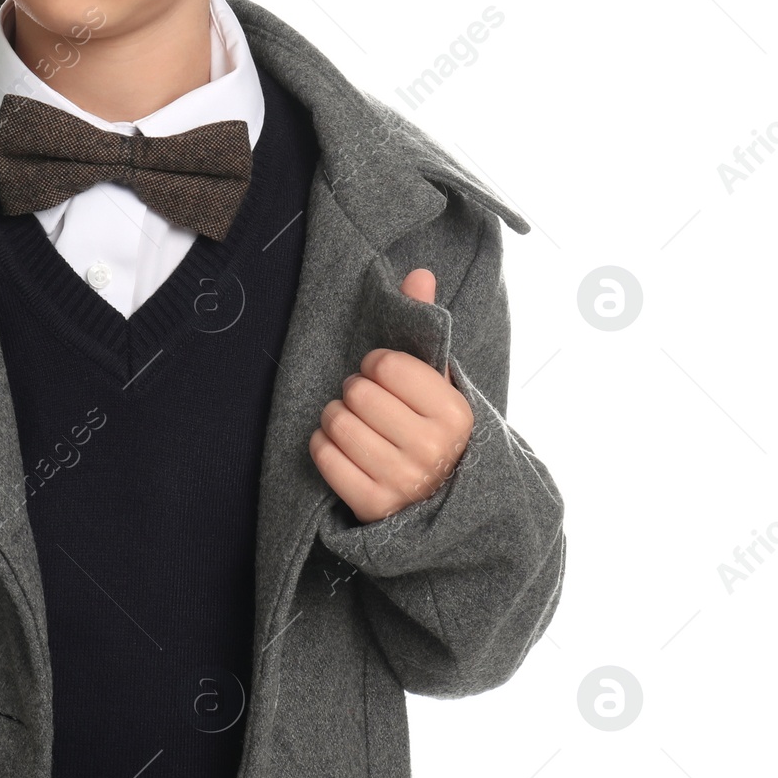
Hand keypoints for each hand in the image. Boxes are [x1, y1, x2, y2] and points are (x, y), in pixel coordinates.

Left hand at [308, 268, 473, 523]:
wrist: (438, 501)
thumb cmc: (429, 428)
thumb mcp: (435, 381)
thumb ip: (423, 327)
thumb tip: (418, 273)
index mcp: (454, 414)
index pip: (386, 364)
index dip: (376, 364)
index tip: (384, 376)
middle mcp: (431, 450)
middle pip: (357, 392)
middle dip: (355, 391)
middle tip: (367, 403)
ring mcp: (402, 481)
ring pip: (336, 422)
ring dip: (336, 418)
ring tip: (355, 424)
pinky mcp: (372, 504)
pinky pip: (323, 455)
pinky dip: (323, 446)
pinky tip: (342, 448)